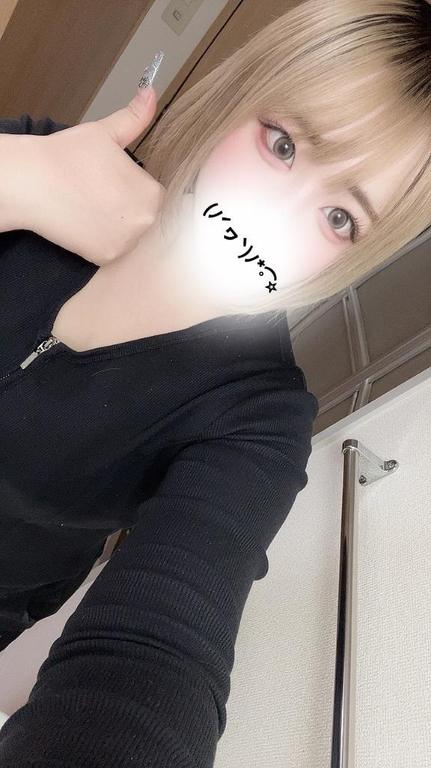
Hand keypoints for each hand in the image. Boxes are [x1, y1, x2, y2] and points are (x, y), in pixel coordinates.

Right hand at [20, 86, 165, 265]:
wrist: (32, 183)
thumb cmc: (68, 156)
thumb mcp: (106, 133)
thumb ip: (135, 118)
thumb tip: (151, 93)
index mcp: (152, 194)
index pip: (153, 192)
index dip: (132, 183)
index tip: (111, 178)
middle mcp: (145, 223)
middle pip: (143, 214)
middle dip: (126, 203)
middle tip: (97, 190)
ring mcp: (126, 243)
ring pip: (128, 231)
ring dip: (115, 222)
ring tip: (90, 204)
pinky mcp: (106, 257)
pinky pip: (112, 248)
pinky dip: (100, 238)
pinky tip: (84, 220)